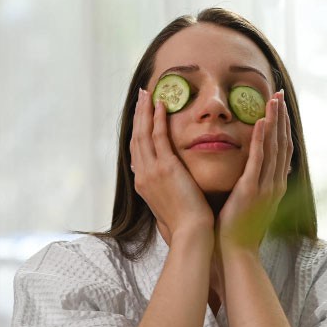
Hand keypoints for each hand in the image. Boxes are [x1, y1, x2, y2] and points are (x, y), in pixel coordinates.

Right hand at [131, 88, 213, 240]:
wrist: (190, 233)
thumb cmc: (184, 224)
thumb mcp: (167, 205)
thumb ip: (163, 190)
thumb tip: (163, 185)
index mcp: (143, 184)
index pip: (136, 151)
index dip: (137, 131)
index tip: (140, 116)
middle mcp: (142, 175)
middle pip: (136, 138)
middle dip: (137, 116)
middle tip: (140, 97)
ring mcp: (151, 171)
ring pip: (143, 134)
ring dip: (144, 111)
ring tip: (147, 94)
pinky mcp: (165, 167)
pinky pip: (158, 137)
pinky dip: (157, 119)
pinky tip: (161, 105)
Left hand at [216, 90, 290, 251]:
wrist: (235, 251)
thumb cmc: (237, 229)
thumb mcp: (250, 202)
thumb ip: (256, 184)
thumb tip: (262, 172)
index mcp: (274, 185)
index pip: (282, 149)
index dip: (282, 126)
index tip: (280, 106)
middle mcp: (275, 183)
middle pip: (282, 143)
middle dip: (282, 117)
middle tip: (280, 93)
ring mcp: (266, 186)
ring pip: (274, 147)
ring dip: (275, 121)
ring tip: (273, 100)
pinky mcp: (251, 190)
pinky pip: (258, 160)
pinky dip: (262, 139)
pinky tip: (261, 122)